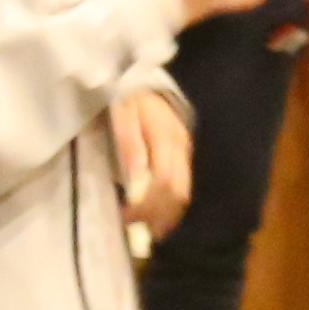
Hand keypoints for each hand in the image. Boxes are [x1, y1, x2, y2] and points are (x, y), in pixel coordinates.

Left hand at [114, 93, 194, 238]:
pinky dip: (173, 204)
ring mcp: (185, 150)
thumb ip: (129, 147)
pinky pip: (184, 185)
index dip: (146, 206)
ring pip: (185, 191)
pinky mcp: (184, 152)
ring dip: (169, 215)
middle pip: (178, 192)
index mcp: (166, 138)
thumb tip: (136, 184)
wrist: (144, 78)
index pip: (163, 182)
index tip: (126, 218)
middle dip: (158, 216)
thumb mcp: (123, 116)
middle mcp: (181, 147)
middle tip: (138, 231)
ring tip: (151, 230)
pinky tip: (161, 213)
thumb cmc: (128, 97)